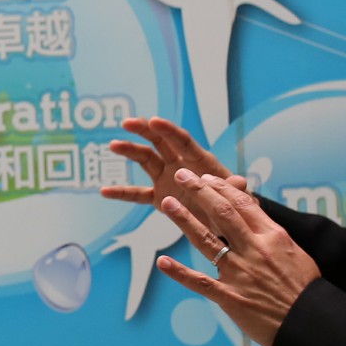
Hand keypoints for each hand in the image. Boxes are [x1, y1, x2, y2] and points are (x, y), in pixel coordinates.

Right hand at [100, 115, 252, 217]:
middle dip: (144, 131)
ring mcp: (168, 179)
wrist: (226, 224)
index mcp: (201, 162)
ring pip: (146, 160)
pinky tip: (104, 191)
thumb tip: (241, 182)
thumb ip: (235, 191)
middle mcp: (181, 165)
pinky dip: (122, 193)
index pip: (183, 142)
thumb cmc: (234, 206)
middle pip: (160, 143)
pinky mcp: (159, 197)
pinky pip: (137, 194)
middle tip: (127, 123)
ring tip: (113, 145)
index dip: (169, 131)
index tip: (154, 121)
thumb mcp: (237, 200)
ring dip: (130, 151)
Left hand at [154, 171, 320, 345]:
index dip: (221, 188)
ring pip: (206, 240)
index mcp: (273, 237)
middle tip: (182, 174)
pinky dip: (180, 273)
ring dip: (184, 220)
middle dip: (200, 191)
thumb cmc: (306, 290)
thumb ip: (273, 236)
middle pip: (222, 213)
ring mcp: (241, 273)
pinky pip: (200, 282)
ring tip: (167, 203)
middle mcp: (255, 250)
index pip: (243, 203)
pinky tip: (162, 262)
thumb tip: (257, 220)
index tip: (206, 178)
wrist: (311, 323)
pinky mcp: (231, 298)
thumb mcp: (295, 253)